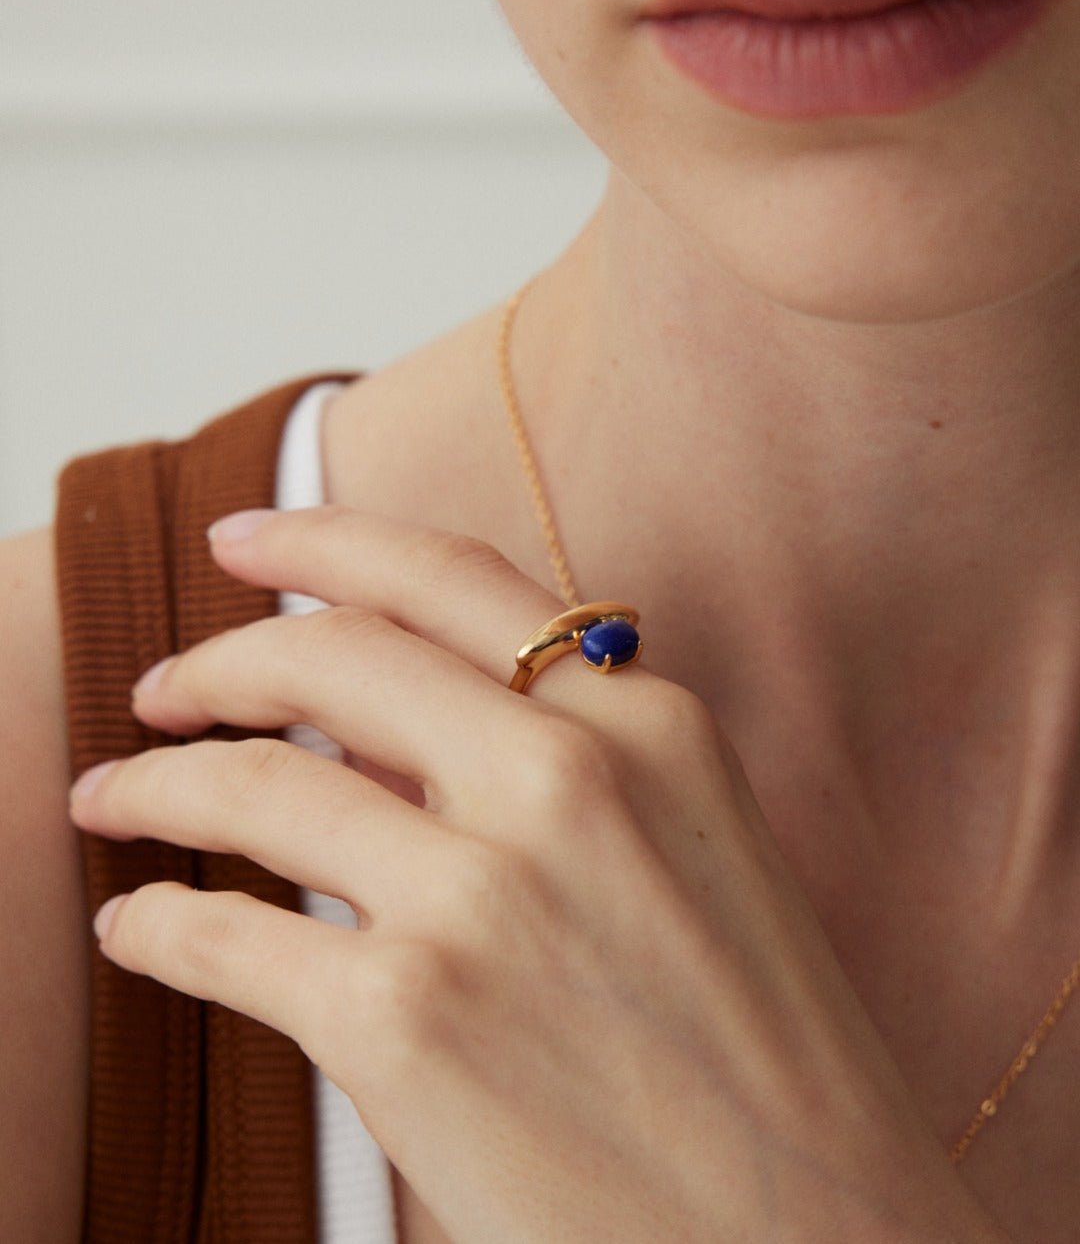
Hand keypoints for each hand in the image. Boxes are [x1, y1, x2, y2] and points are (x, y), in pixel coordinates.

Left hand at [68, 506, 1005, 1243]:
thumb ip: (561, 764)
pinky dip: (157, 922)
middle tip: (162, 685)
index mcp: (648, 726)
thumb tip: (396, 734)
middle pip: (332, 656)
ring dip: (157, 784)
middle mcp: (568, 781)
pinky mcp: (408, 1024)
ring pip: (256, 783)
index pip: (450, 579)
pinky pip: (225, 937)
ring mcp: (484, 897)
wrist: (823, 1242)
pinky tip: (139, 926)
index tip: (243, 541)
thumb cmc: (764, 1059)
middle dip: (218, 658)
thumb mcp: (692, 853)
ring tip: (116, 796)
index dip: (323, 543)